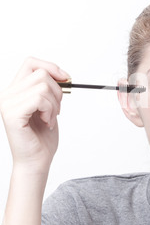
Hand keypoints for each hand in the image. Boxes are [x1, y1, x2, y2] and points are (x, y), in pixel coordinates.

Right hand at [0, 57, 69, 174]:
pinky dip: (49, 110)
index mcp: (15, 90)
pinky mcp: (12, 113)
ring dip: (54, 104)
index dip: (51, 67)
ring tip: (49, 118)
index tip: (66, 79)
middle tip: (56, 110)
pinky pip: (39, 98)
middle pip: (41, 73)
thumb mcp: (49, 106)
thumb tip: (64, 75)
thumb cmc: (42, 137)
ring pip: (43, 86)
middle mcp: (7, 94)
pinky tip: (46, 122)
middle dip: (57, 91)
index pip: (31, 63)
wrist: (36, 161)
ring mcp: (7, 103)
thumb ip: (50, 88)